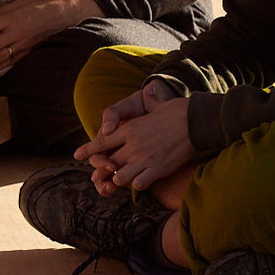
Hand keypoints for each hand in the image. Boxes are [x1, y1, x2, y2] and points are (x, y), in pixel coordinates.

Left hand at [0, 0, 90, 75]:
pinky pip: (12, 61)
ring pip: (1, 57)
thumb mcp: (18, 3)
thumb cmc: (37, 6)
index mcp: (13, 18)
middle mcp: (17, 33)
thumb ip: (0, 11)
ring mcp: (23, 44)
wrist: (61, 16)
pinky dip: (0, 67)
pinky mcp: (28, 51)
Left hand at [77, 90, 192, 194]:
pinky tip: (141, 181)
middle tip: (104, 175)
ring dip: (120, 179)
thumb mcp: (157, 105)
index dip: (87, 150)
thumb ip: (149, 101)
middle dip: (104, 169)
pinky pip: (139, 184)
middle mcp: (132, 145)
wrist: (198, 122)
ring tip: (123, 178)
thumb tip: (149, 89)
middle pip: (108, 162)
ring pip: (120, 177)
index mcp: (128, 129)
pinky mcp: (158, 169)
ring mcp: (144, 158)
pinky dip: (138, 184)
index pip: (100, 142)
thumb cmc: (179, 111)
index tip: (77, 155)